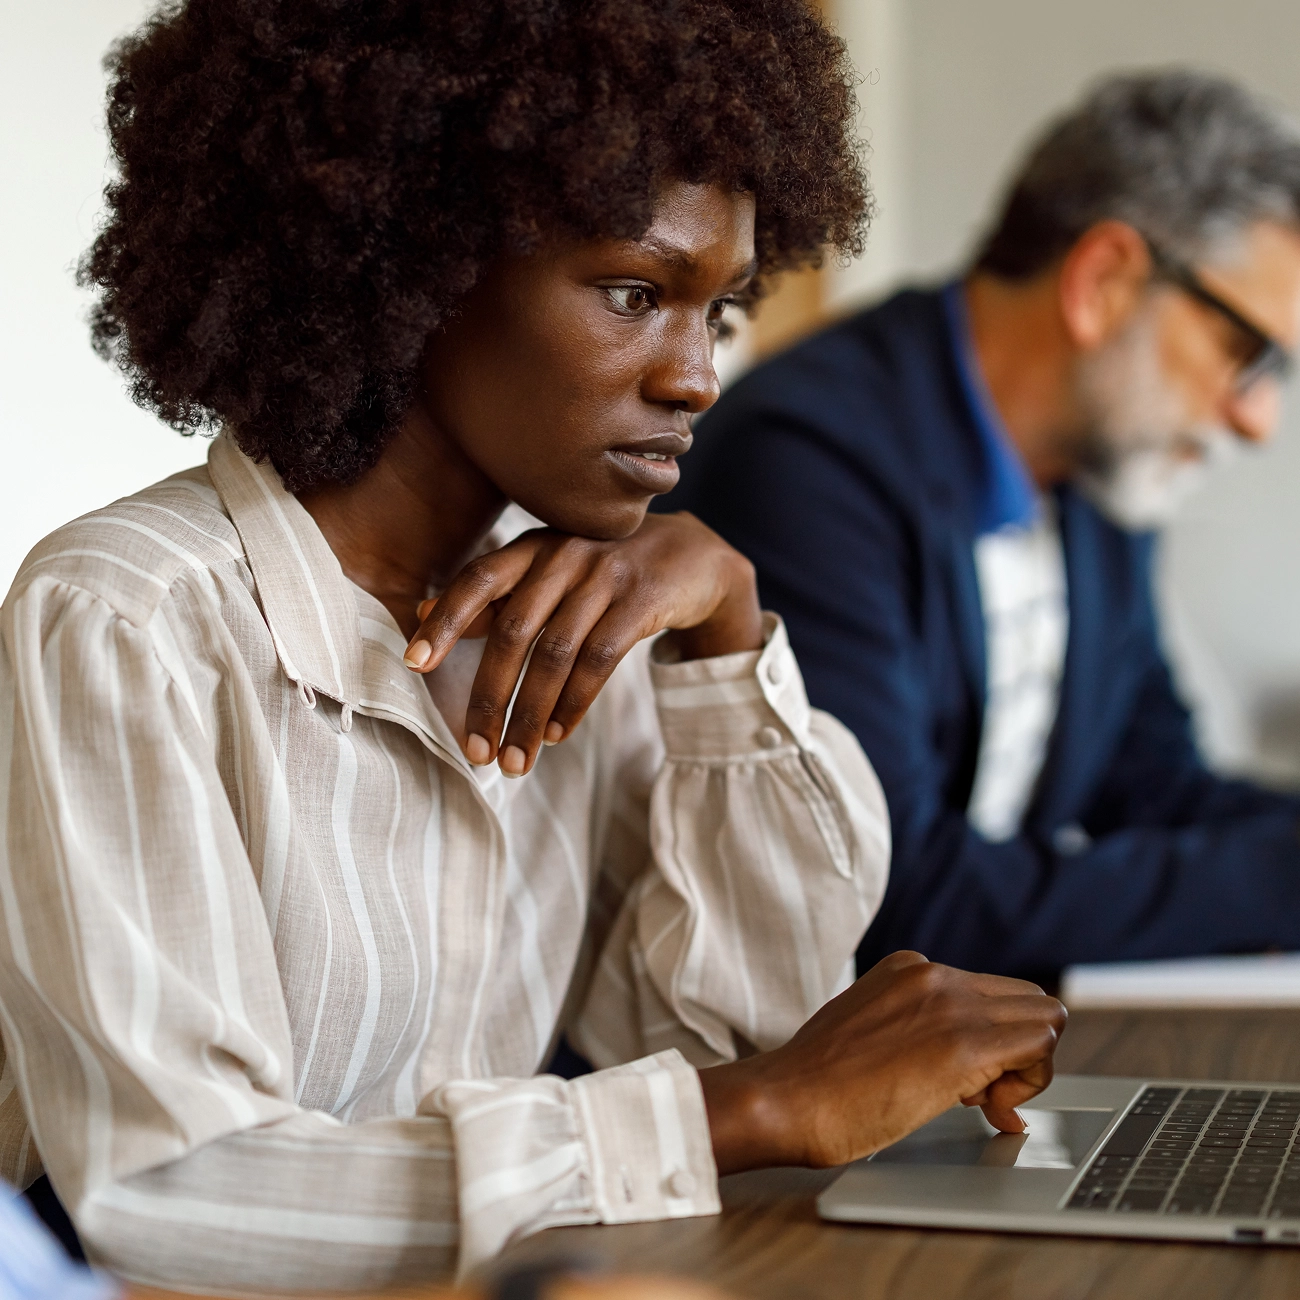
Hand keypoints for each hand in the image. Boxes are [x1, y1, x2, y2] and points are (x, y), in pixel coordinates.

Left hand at [402, 512, 762, 774]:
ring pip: (555, 655)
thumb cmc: (604, 571)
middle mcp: (564, 556)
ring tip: (514, 761)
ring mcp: (606, 577)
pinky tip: (558, 735)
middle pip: (514, 632)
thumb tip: (421, 613)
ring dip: (531, 715)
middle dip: (490, 697)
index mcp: (532, 547)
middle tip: (474, 750)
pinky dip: (575, 703)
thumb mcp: (549, 573)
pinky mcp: (642, 602)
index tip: (413, 663)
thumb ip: (493, 595)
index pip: (478, 580)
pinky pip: (600, 660)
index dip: (446, 620)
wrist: (692, 555)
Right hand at [698, 950, 1066, 1172]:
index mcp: (909, 969)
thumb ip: (916, 1031)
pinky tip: (987, 1109)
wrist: (786, 1099)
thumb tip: (962, 1069)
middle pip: (1029, 999)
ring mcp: (949, 1004)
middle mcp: (934, 975)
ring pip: (1047, 1017)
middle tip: (983, 1096)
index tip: (971, 1084)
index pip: (992, 993)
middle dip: (1021, 1051)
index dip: (995, 1042)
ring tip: (982, 1102)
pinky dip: (1030, 1084)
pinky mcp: (962, 1045)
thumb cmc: (818, 1083)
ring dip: (1030, 1066)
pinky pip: (1039, 1045)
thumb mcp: (870, 1030)